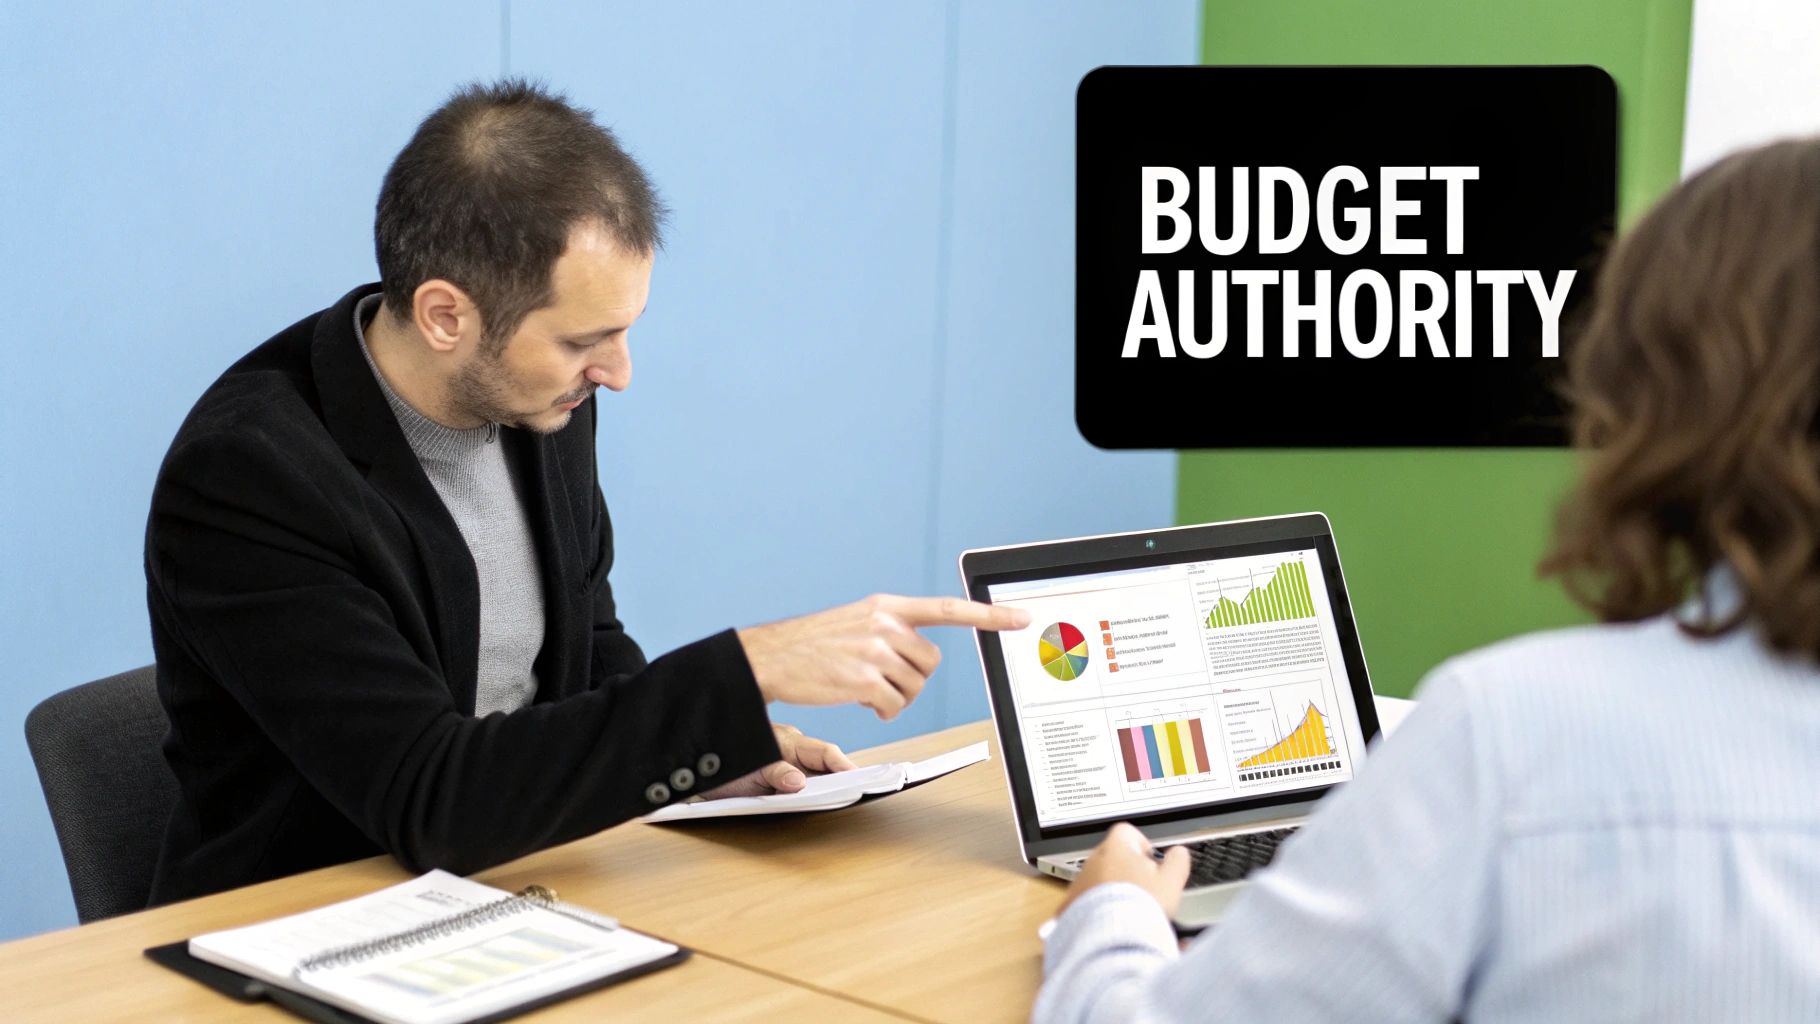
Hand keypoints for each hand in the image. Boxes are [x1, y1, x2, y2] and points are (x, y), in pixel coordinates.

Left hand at [699, 723, 857, 797]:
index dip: (844, 766)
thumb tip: (798, 782)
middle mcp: (794, 752)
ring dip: (829, 790)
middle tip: (861, 793)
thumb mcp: (749, 769)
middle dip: (843, 779)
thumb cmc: (724, 763)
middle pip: (826, 765)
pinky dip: (814, 798)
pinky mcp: (781, 783)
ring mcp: (790, 767)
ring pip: (817, 777)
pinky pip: (804, 789)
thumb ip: (774, 772)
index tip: (859, 778)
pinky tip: (819, 808)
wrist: (698, 768)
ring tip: (845, 803)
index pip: (825, 753)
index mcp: (790, 742)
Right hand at [737, 594, 1030, 719]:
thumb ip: (891, 629)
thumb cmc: (813, 644)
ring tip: (863, 687)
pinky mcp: (863, 679)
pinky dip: (883, 711)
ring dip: (894, 697)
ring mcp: (874, 651)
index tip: (1020, 616)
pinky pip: (894, 705)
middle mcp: (884, 624)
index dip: (987, 616)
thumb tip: (922, 657)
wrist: (770, 656)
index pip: (947, 609)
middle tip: (880, 679)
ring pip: (914, 688)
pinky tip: (861, 701)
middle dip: (911, 678)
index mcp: (886, 607)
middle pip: (930, 664)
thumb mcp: (856, 621)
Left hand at [1057, 823, 1190, 916]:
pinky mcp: (1071, 904)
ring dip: (1113, 889)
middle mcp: (1093, 860)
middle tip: (1144, 890)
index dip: (1142, 846)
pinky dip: (1099, 907)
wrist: (1112, 937)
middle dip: (1128, 870)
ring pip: (1100, 879)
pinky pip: (1088, 900)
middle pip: (1113, 857)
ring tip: (1131, 909)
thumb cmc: (1141, 906)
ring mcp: (1080, 881)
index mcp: (1116, 847)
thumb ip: (1178, 860)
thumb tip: (1179, 853)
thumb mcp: (1171, 880)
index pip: (1128, 832)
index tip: (1150, 862)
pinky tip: (1114, 920)